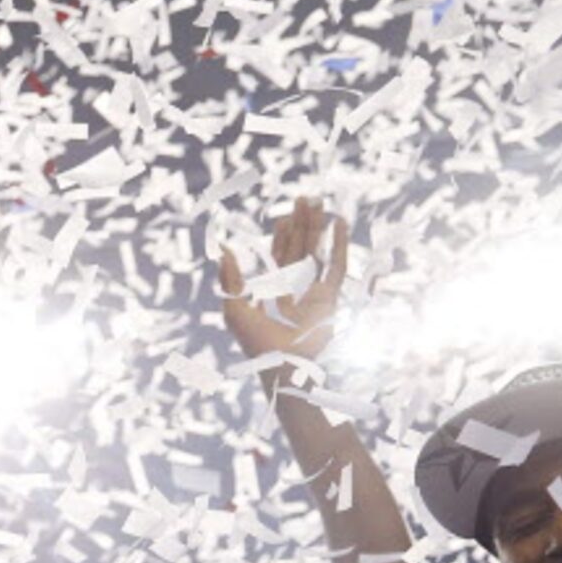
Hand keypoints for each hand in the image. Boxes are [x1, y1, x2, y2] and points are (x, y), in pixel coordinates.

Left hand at [218, 196, 346, 361]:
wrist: (283, 365)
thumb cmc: (256, 343)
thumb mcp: (235, 310)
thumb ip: (229, 280)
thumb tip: (221, 250)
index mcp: (272, 288)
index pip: (278, 254)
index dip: (282, 234)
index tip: (284, 214)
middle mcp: (294, 286)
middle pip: (300, 246)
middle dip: (302, 222)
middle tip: (305, 197)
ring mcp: (314, 290)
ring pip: (318, 250)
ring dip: (319, 227)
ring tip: (321, 203)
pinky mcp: (331, 296)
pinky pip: (337, 265)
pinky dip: (339, 244)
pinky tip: (340, 224)